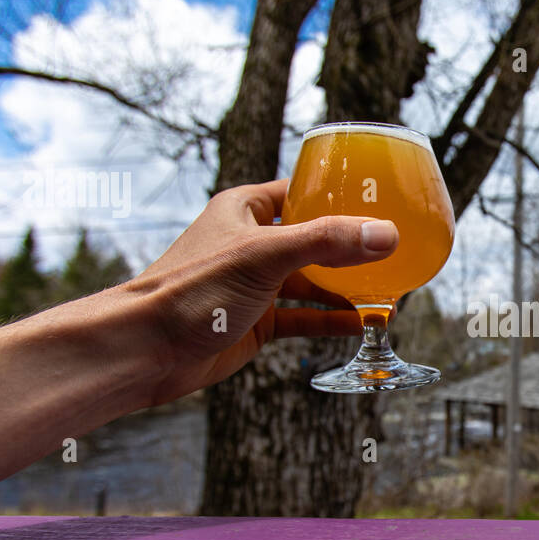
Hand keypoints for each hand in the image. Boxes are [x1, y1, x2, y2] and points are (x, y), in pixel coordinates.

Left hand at [125, 178, 397, 406]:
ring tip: (387, 287)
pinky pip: (303, 316)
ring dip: (345, 285)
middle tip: (392, 248)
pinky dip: (330, 319)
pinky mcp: (256, 322)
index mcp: (245, 208)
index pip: (300, 190)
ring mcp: (254, 284)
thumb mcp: (264, 256)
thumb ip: (326, 242)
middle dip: (350, 245)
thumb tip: (385, 235)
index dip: (337, 193)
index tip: (378, 199)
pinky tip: (361, 322)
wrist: (146, 350)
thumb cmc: (190, 290)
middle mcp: (251, 243)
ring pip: (311, 279)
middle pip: (312, 237)